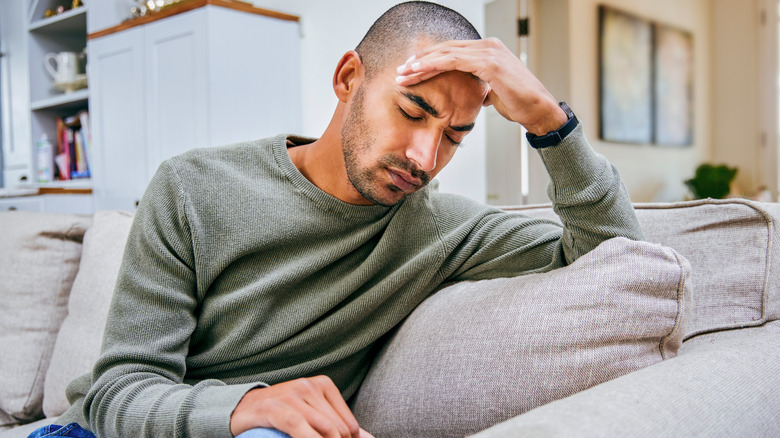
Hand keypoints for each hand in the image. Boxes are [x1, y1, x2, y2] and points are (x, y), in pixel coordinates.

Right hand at [230, 376, 374, 437]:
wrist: (245, 407)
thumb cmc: (283, 412)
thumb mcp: (313, 413)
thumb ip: (338, 424)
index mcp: (323, 385)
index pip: (348, 424)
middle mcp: (309, 386)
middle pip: (337, 428)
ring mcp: (292, 395)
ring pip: (323, 429)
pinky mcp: (275, 407)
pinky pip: (299, 427)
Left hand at [395, 37, 566, 134]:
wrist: (539, 110)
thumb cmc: (519, 104)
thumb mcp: (495, 92)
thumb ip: (482, 87)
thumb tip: (476, 94)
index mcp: (488, 50)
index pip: (452, 52)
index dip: (429, 61)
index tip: (411, 72)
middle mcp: (488, 45)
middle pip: (445, 49)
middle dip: (420, 61)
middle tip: (400, 71)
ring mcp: (489, 51)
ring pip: (446, 53)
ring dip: (421, 64)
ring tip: (403, 74)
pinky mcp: (489, 62)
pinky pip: (454, 61)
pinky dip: (434, 65)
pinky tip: (419, 72)